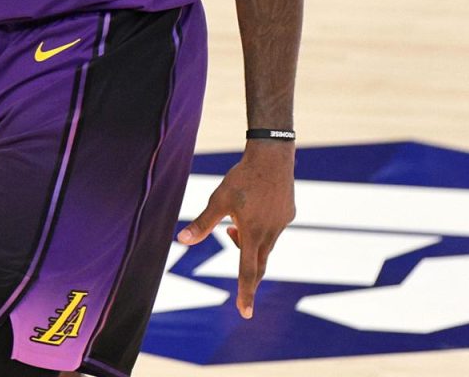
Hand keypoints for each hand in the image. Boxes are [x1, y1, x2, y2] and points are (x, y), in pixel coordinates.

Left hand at [175, 141, 294, 318]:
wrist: (272, 156)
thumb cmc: (242, 178)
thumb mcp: (219, 200)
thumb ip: (202, 223)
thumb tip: (180, 241)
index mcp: (253, 233)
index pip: (248, 272)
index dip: (246, 294)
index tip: (246, 313)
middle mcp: (271, 233)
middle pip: (259, 264)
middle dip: (249, 278)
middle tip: (244, 293)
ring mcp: (282, 224)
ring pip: (265, 246)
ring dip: (249, 247)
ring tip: (231, 229)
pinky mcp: (288, 214)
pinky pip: (273, 231)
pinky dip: (260, 232)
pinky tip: (251, 212)